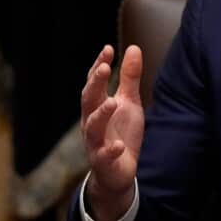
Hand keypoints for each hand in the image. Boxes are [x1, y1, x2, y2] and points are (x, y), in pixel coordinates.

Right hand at [80, 45, 143, 220]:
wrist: (118, 172)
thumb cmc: (120, 133)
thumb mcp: (129, 103)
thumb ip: (130, 78)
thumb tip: (133, 47)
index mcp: (96, 106)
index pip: (94, 82)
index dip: (99, 66)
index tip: (108, 49)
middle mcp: (91, 121)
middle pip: (88, 100)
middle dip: (95, 83)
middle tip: (106, 67)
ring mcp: (95, 142)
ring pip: (92, 126)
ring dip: (101, 114)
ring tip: (113, 102)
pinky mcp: (103, 161)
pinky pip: (104, 155)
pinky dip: (110, 150)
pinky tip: (119, 145)